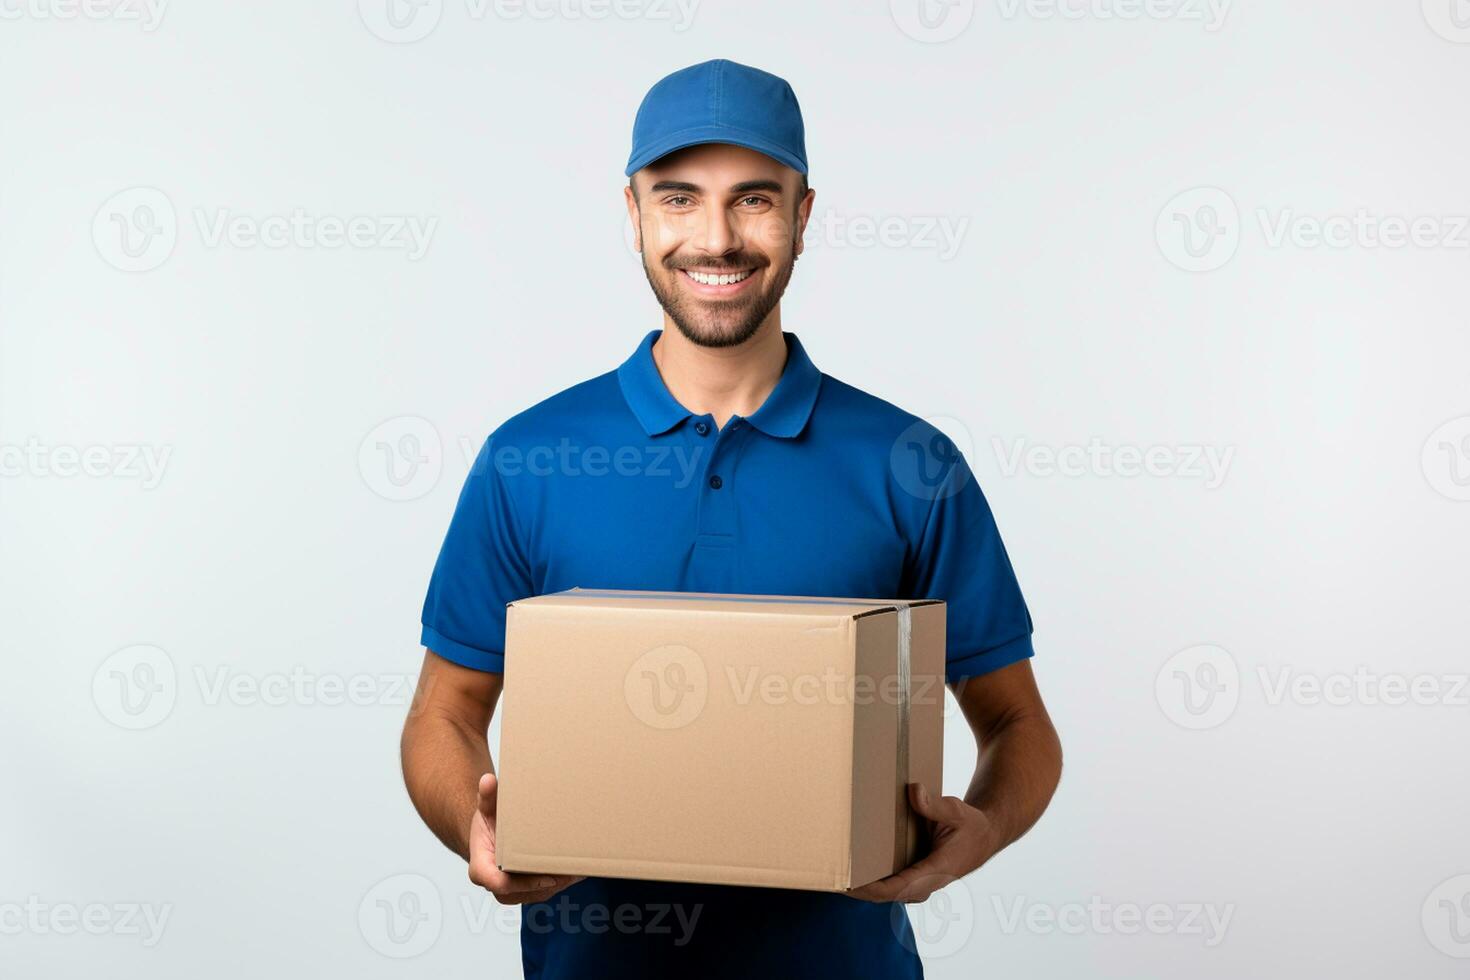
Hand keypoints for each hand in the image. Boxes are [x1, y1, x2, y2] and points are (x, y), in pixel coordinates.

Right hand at [467, 772, 583, 904]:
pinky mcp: (527, 892)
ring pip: (538, 893)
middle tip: (572, 869)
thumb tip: (488, 780)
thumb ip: (487, 796)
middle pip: (525, 891)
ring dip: (559, 882)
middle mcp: (497, 885)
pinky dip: (562, 881)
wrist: (490, 839)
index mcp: (482, 868)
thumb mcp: (486, 809)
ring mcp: (513, 892)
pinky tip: (578, 869)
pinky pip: (545, 891)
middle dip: (549, 881)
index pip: (498, 882)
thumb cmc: (489, 826)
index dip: (523, 883)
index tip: (546, 876)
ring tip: (579, 868)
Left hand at [847, 782, 999, 903]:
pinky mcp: (915, 879)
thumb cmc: (970, 824)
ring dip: (862, 887)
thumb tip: (914, 791)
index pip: (897, 888)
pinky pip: (890, 885)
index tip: (848, 884)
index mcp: (936, 871)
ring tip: (834, 875)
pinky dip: (871, 881)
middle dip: (858, 890)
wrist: (984, 836)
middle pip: (885, 895)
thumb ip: (935, 805)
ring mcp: (919, 884)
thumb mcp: (957, 811)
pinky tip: (852, 870)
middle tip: (830, 879)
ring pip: (885, 893)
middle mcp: (925, 884)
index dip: (870, 888)